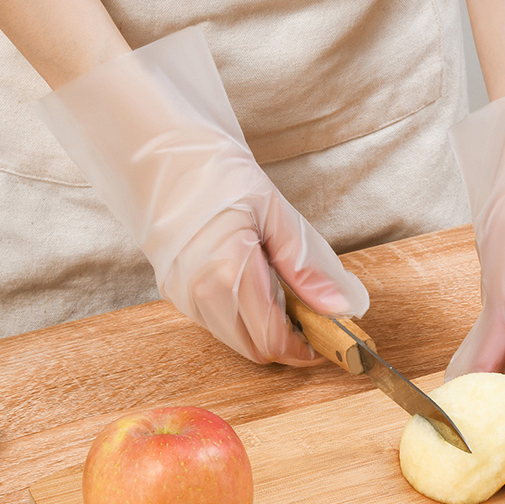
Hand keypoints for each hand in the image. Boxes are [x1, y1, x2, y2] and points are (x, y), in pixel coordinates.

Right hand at [33, 27, 367, 365]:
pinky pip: (220, 324)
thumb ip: (309, 266)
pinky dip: (246, 320)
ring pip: (238, 341)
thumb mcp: (275, 212)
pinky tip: (259, 290)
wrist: (159, 155)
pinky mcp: (176, 294)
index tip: (331, 339)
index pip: (273, 340)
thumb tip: (344, 308)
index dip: (306, 348)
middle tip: (315, 316)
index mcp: (227, 272)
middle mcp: (199, 294)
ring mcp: (183, 297)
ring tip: (288, 297)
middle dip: (291, 342)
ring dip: (268, 332)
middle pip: (257, 349)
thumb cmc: (217, 174)